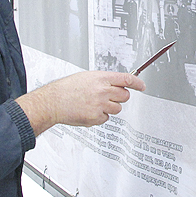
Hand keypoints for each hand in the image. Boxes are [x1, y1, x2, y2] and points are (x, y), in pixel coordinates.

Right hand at [16, 71, 144, 135]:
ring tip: (94, 104)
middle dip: (120, 97)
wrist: (53, 101)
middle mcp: (103, 91)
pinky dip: (100, 117)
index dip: (137, 83)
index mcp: (101, 78)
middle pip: (125, 96)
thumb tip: (116, 84)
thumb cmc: (67, 89)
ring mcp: (100, 105)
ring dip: (110, 108)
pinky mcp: (96, 117)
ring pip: (117, 109)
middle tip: (109, 97)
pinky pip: (106, 118)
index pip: (126, 79)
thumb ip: (103, 81)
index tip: (142, 86)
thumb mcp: (87, 77)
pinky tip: (88, 111)